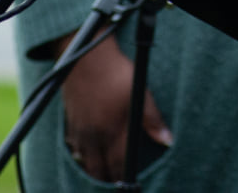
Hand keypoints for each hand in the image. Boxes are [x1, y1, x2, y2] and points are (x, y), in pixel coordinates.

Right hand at [58, 32, 172, 180]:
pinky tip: (87, 154)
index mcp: (113, 130)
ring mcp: (80, 130)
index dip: (124, 178)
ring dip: (94, 169)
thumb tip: (167, 140)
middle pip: (98, 170)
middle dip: (108, 178)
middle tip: (116, 181)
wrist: (86, 57)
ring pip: (85, 161)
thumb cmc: (116, 73)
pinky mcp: (71, 122)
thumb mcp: (140, 93)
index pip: (119, 165)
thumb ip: (153, 120)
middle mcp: (95, 135)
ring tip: (103, 172)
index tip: (130, 185)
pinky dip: (81, 155)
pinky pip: (74, 148)